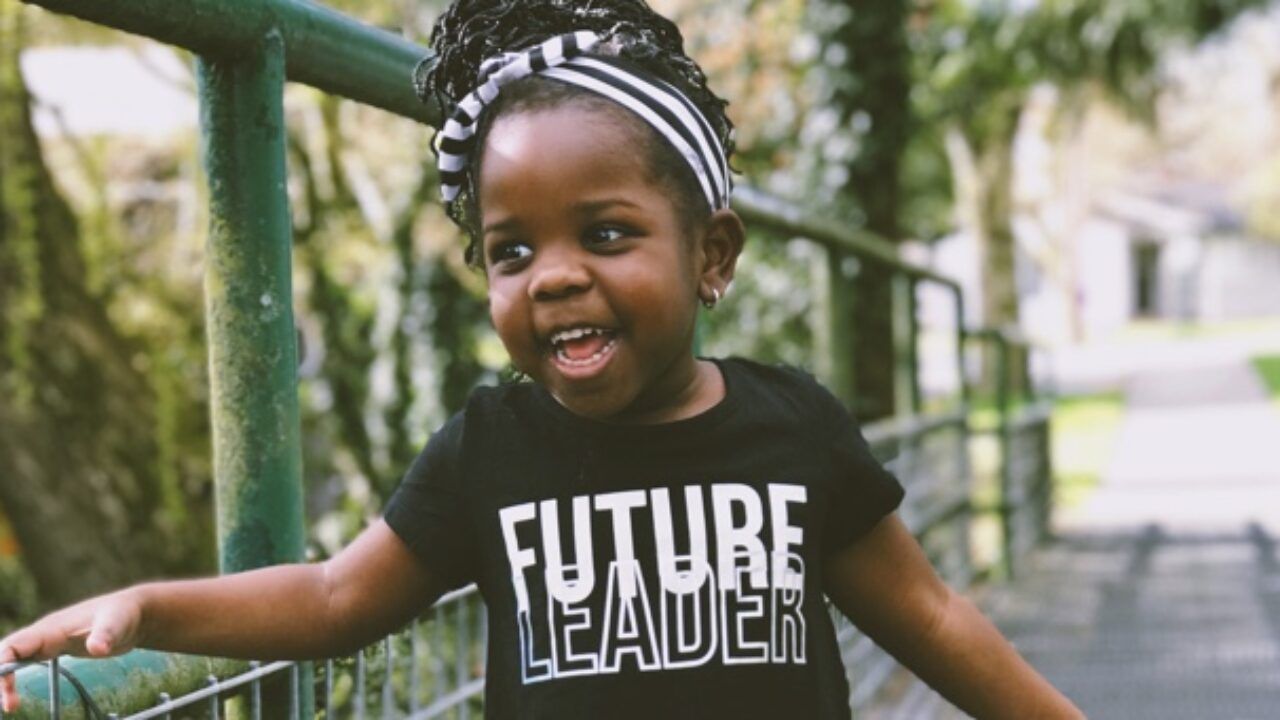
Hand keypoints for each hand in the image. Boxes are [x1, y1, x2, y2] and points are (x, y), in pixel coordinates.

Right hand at [0, 589, 143, 711]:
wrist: (135, 613)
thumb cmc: (123, 615)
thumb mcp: (117, 624)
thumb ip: (106, 635)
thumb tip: (96, 649)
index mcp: (51, 628)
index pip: (13, 646)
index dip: (2, 667)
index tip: (8, 693)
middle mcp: (44, 634)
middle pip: (7, 653)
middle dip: (1, 678)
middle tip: (9, 706)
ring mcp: (49, 641)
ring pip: (14, 657)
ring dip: (5, 679)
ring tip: (10, 705)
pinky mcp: (56, 649)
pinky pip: (26, 661)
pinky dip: (16, 675)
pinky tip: (16, 695)